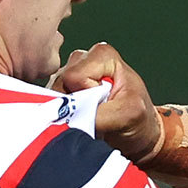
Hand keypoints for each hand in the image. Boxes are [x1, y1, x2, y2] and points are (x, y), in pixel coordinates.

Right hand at [53, 42, 162, 163]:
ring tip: (93, 114)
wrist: (137, 133)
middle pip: (60, 84)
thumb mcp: (127, 114)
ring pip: (53, 94)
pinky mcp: (60, 90)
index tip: (106, 102)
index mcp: (102, 54)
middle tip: (98, 112)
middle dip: (76, 104)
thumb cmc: (138, 118)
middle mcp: (81, 59)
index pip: (74, 76)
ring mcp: (68, 73)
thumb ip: (98, 113)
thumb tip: (68, 116)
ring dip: (71, 111)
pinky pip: (49, 103)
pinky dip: (65, 115)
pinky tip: (82, 116)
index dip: (87, 95)